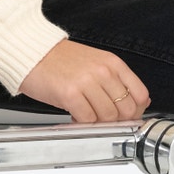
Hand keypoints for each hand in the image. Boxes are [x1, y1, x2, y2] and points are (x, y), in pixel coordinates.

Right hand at [18, 39, 150, 124]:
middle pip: (126, 110)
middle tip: (103, 119)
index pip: (140, 95)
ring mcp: (87, 82)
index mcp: (113, 63)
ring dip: (98, 122)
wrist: (32, 51)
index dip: (136, 111)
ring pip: (108, 117)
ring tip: (86, 115)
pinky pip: (87, 119)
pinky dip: (82, 122)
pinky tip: (74, 114)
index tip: (126, 116)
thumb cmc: (60, 59)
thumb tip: (139, 102)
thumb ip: (118, 81)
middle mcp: (103, 72)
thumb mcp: (96, 63)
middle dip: (117, 120)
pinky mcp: (70, 94)